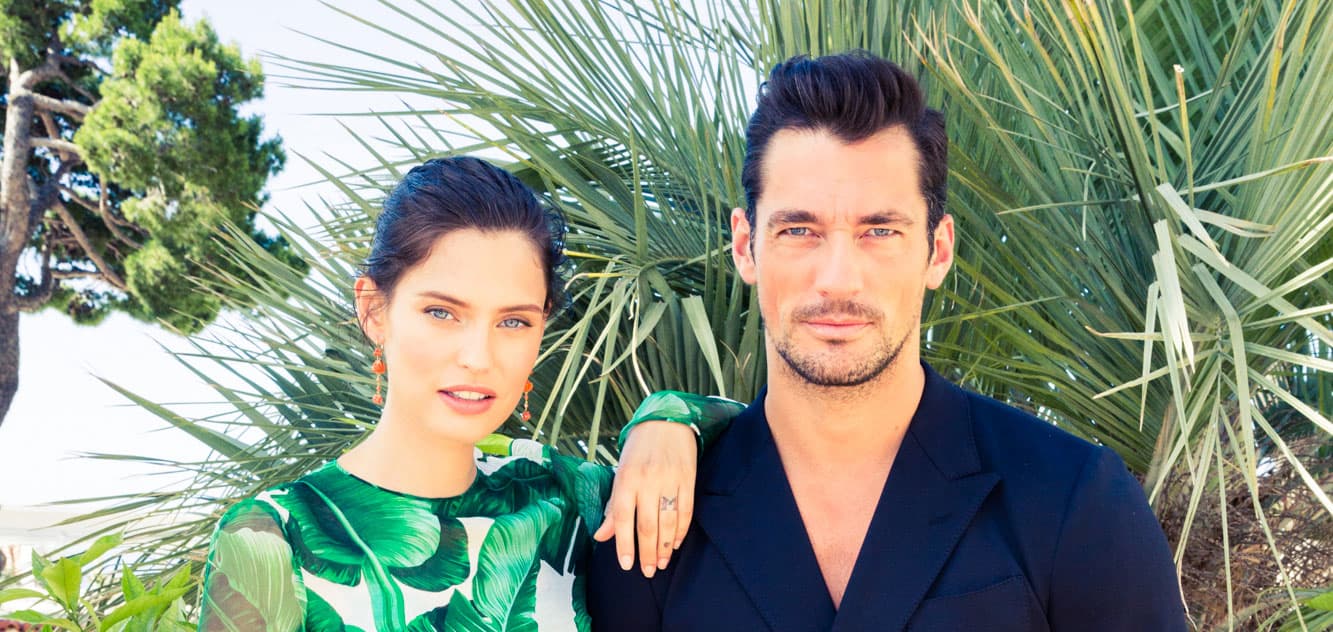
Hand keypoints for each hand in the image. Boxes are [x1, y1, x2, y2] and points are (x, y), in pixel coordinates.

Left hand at [592, 420, 696, 578]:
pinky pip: (686, 511)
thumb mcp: (620, 472)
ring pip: (668, 522)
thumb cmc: (638, 448)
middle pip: (648, 525)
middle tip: (647, 571)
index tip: (626, 565)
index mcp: (627, 478)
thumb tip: (601, 536)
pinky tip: (676, 544)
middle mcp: (648, 481)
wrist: (666, 421)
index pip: (623, 518)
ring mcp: (670, 481)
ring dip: (665, 547)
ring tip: (661, 563)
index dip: (624, 544)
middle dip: (647, 552)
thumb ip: (613, 505)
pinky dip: (681, 530)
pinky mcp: (688, 480)